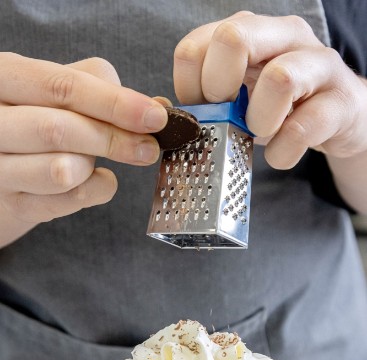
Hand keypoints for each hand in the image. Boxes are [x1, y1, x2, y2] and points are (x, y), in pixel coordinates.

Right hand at [0, 54, 166, 230]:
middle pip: (58, 130)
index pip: (62, 86)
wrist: (4, 161)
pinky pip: (64, 202)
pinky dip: (95, 191)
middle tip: (148, 148)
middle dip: (114, 140)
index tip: (155, 117)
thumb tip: (154, 107)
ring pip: (61, 171)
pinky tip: (101, 180)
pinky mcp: (12, 202)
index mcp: (4, 77)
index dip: (114, 103)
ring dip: (96, 166)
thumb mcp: (60, 89)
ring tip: (107, 160)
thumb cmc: (37, 116)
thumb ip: (102, 87)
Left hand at [173, 11, 366, 169]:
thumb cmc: (279, 109)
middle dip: (218, 89)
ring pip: (280, 78)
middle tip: (227, 117)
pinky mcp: (340, 101)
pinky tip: (280, 153)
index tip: (204, 112)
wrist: (337, 119)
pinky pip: (303, 128)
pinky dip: (282, 151)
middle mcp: (283, 36)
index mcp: (249, 33)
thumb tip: (162, 114)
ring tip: (259, 133)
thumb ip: (203, 102)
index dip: (189, 88)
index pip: (196, 45)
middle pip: (234, 38)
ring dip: (259, 121)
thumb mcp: (237, 100)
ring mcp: (317, 64)